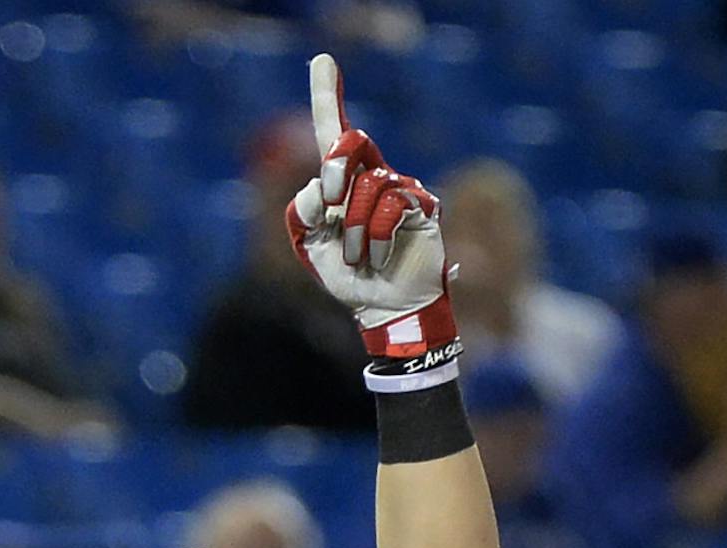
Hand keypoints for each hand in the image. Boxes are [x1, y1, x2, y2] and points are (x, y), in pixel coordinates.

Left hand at [285, 54, 455, 360]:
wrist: (383, 308)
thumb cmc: (349, 277)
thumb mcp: (311, 247)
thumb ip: (304, 213)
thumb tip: (320, 189)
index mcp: (343, 182)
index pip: (335, 133)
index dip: (327, 96)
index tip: (321, 60)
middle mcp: (373, 175)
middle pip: (351, 140)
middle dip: (336, 167)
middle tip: (331, 201)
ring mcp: (401, 187)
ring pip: (366, 187)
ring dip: (351, 231)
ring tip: (357, 259)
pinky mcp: (422, 204)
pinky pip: (388, 207)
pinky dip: (373, 239)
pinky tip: (375, 259)